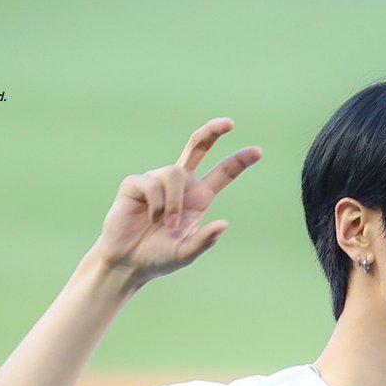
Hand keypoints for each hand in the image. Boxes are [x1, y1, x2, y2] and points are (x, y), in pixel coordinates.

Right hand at [89, 118, 262, 286]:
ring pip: (175, 174)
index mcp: (199, 198)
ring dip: (173, 202)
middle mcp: (181, 184)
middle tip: (230, 123)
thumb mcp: (186, 253)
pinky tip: (148, 216)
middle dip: (212, 131)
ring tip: (166, 223)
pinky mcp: (136, 183)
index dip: (239, 161)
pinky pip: (152, 184)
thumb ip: (204, 240)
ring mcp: (157, 181)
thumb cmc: (158, 257)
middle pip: (198, 146)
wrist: (127, 262)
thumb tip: (223, 223)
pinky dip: (155, 203)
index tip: (258, 152)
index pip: (223, 172)